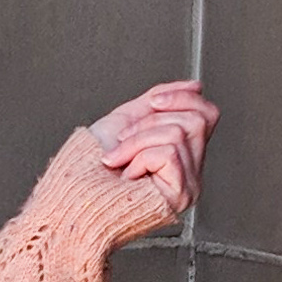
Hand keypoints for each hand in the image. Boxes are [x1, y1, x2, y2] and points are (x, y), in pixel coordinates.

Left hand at [89, 80, 216, 223]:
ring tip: (121, 160)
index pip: (207, 114)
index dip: (182, 98)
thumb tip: (195, 86)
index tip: (153, 101)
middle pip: (196, 120)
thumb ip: (161, 100)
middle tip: (124, 140)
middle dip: (150, 122)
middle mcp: (192, 171)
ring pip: (177, 134)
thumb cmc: (91, 166)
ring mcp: (190, 185)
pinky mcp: (181, 195)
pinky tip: (129, 175)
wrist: (74, 194)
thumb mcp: (129, 120)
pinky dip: (140, 157)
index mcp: (183, 154)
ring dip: (137, 141)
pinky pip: (169, 153)